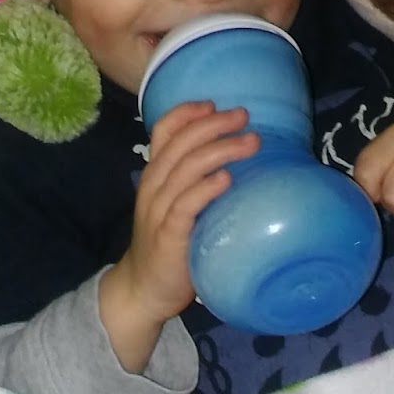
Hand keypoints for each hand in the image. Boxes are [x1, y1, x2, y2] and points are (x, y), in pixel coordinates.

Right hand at [99, 101, 257, 370]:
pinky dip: (205, 189)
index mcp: (155, 176)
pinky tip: (225, 179)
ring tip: (250, 142)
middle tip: (244, 116)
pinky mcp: (168, 235)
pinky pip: (185, 205)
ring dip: (219, 151)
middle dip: (212, 125)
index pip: (163, 132)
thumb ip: (197, 184)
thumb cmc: (170, 246)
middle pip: (179, 143)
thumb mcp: (179, 206)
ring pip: (185, 169)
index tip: (214, 104)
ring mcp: (158, 210)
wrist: (143, 289)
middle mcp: (153, 186)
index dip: (186, 113)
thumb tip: (239, 163)